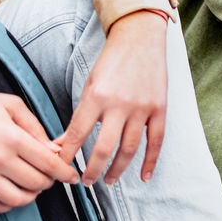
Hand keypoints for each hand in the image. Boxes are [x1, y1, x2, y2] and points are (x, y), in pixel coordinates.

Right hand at [0, 91, 77, 213]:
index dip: (65, 172)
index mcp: (11, 138)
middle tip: (50, 175)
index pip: (48, 163)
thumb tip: (53, 149)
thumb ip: (36, 127)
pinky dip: (8, 205)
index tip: (71, 175)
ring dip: (31, 196)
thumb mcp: (12, 106)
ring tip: (32, 185)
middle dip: (49, 182)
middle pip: (36, 183)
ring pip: (17, 199)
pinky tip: (12, 192)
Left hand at [55, 10, 167, 186]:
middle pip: (104, 149)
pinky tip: (143, 176)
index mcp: (97, 97)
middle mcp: (119, 104)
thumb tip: (62, 144)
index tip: (61, 170)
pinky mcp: (159, 108)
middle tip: (86, 182)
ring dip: (117, 170)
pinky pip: (156, 141)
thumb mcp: (89, 85)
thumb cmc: (112, 61)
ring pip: (129, 149)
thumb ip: (79, 116)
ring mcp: (142, 107)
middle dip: (92, 170)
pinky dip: (150, 161)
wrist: (141, 38)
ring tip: (108, 181)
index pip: (78, 135)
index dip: (68, 156)